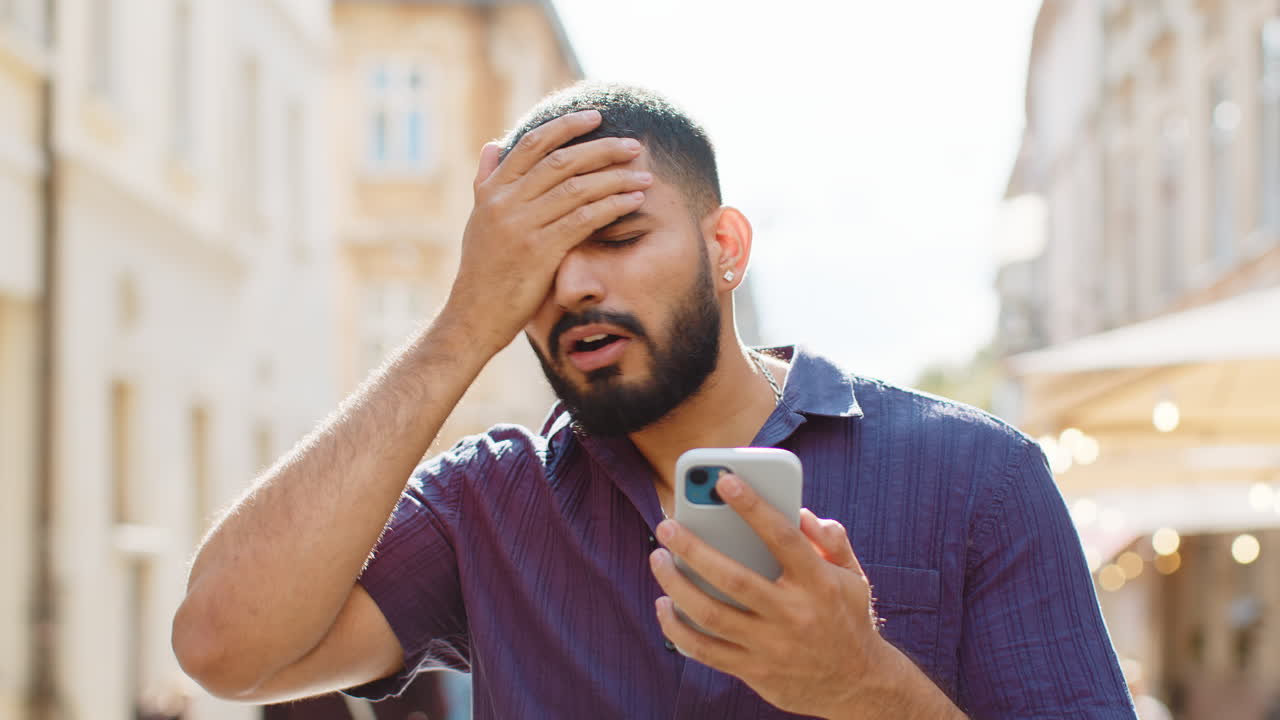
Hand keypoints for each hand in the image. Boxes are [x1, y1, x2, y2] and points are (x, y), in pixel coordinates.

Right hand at [444, 110, 652, 351]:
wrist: (474, 314)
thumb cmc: (482, 270)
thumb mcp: (478, 220)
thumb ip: (486, 181)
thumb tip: (492, 144)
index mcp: (492, 191)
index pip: (532, 144)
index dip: (566, 126)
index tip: (596, 117)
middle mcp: (505, 202)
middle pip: (561, 161)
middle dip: (602, 149)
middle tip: (633, 145)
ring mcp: (522, 225)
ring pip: (577, 188)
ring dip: (616, 178)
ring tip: (643, 175)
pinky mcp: (539, 251)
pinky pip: (583, 219)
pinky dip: (612, 206)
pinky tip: (633, 201)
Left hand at [649, 474, 884, 718]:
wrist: (858, 685)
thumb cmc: (847, 618)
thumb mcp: (852, 576)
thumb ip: (829, 540)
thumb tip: (799, 512)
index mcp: (819, 583)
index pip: (783, 537)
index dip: (753, 506)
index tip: (724, 480)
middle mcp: (794, 614)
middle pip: (734, 578)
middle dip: (693, 549)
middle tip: (666, 527)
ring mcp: (772, 646)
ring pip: (711, 614)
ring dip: (676, 585)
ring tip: (658, 559)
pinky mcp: (755, 671)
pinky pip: (705, 650)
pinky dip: (678, 628)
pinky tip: (664, 606)